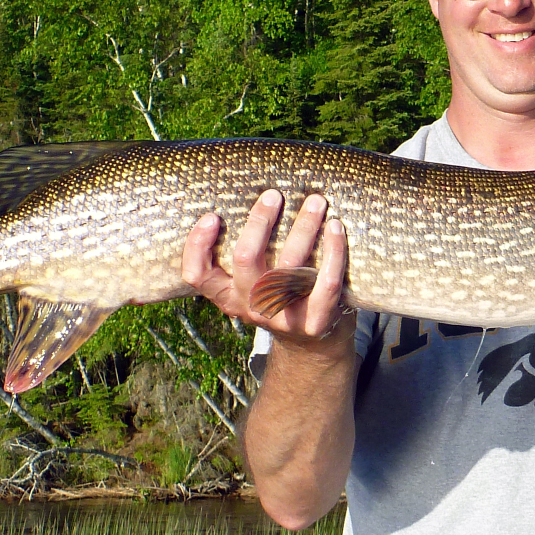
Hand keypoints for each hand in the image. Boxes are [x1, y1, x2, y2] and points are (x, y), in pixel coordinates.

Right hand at [182, 191, 352, 346]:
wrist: (312, 342)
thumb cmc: (279, 292)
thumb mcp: (253, 279)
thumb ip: (247, 251)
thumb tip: (244, 192)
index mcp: (228, 295)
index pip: (197, 275)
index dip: (198, 246)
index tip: (213, 216)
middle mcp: (250, 306)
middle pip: (245, 259)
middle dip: (259, 221)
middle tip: (274, 195)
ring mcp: (281, 317)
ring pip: (289, 266)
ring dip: (304, 227)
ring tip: (316, 201)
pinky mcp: (314, 322)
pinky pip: (325, 283)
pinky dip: (333, 251)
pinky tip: (336, 227)